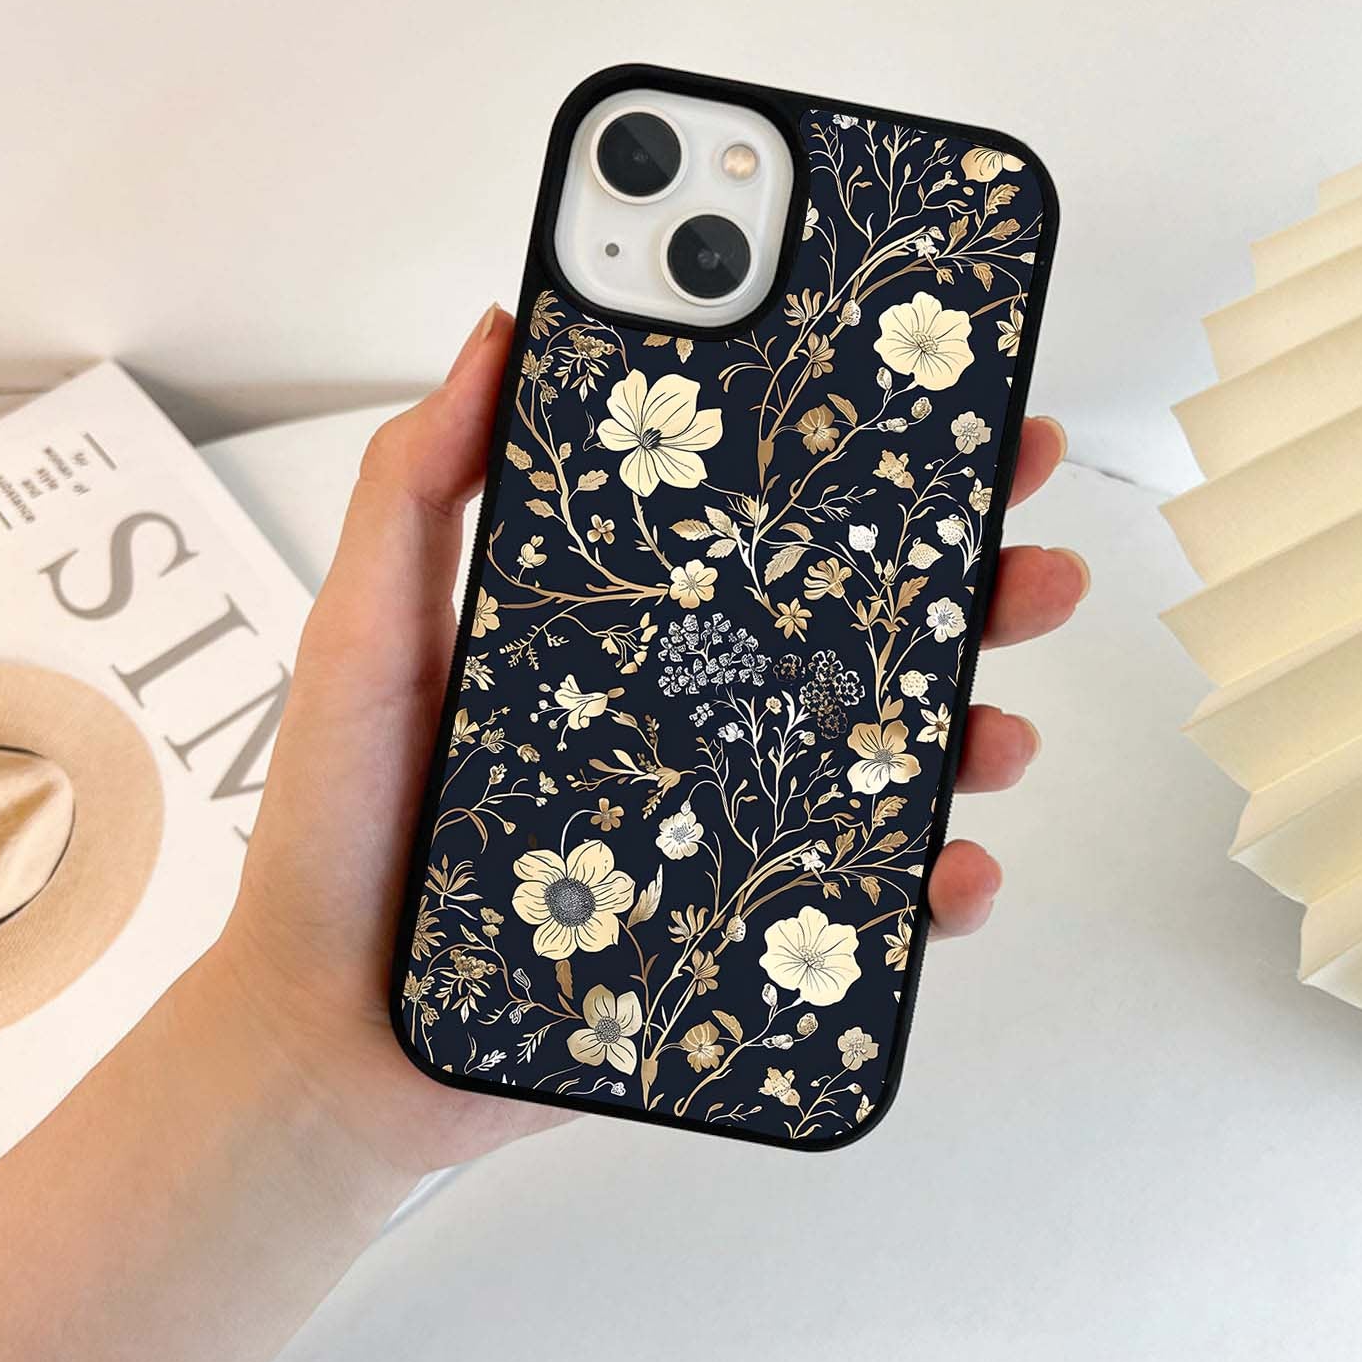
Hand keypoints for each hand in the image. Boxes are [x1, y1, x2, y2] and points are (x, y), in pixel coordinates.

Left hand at [215, 304, 1087, 1176]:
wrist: (338, 1030)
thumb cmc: (346, 827)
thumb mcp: (371, 630)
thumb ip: (417, 484)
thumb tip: (499, 331)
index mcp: (631, 630)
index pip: (762, 530)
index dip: (853, 467)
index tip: (933, 402)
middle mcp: (697, 712)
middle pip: (855, 630)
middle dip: (961, 580)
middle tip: (1024, 540)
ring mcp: (725, 815)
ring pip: (884, 759)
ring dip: (971, 729)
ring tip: (1002, 722)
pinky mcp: (736, 923)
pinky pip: (862, 905)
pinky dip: (928, 892)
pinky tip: (954, 872)